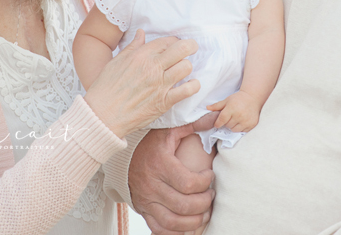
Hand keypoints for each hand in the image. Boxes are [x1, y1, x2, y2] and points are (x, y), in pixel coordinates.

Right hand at [84, 30, 199, 137]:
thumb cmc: (106, 88)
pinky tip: (191, 85)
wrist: (102, 114)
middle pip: (182, 49)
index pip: (166, 41)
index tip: (176, 45)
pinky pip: (187, 90)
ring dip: (187, 67)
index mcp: (141, 55)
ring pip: (186, 67)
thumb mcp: (117, 61)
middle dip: (190, 46)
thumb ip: (132, 47)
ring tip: (184, 70)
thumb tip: (141, 33)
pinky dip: (193, 86)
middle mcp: (152, 67)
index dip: (175, 41)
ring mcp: (160, 84)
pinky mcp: (164, 102)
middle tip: (192, 48)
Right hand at [128, 114, 218, 234]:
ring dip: (194, 221)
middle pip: (183, 205)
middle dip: (204, 203)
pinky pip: (159, 229)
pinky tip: (188, 225)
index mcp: (160, 164)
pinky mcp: (144, 210)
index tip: (210, 175)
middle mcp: (151, 185)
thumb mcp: (169, 129)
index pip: (188, 183)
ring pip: (173, 222)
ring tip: (205, 212)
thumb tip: (217, 116)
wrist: (123, 157)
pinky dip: (176, 232)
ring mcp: (146, 200)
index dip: (205, 182)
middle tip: (211, 195)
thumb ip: (194, 124)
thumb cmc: (150, 143)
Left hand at [206, 90, 260, 132]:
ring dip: (232, 126)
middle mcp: (239, 115)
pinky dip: (240, 128)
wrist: (252, 98)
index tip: (217, 124)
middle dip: (226, 123)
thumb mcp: (227, 100)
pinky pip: (242, 131)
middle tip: (229, 117)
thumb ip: (217, 105)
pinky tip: (241, 121)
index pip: (221, 120)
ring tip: (235, 119)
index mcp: (231, 108)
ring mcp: (246, 121)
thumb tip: (207, 108)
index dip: (218, 123)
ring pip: (234, 130)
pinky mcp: (251, 124)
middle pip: (227, 125)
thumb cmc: (238, 99)